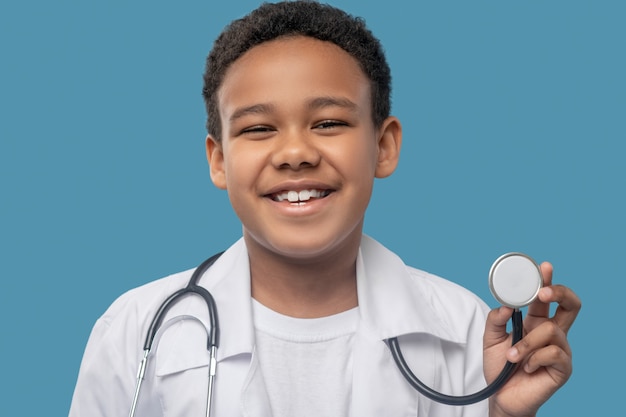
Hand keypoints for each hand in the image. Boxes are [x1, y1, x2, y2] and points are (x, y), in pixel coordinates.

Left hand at [483, 262, 580, 416]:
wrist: (501, 397)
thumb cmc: (500, 367)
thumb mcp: (490, 338)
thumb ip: (496, 319)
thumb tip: (506, 305)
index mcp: (536, 322)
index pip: (547, 297)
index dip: (547, 280)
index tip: (543, 266)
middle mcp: (552, 333)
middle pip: (571, 305)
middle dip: (560, 292)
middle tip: (543, 293)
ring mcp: (560, 349)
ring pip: (551, 330)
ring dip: (527, 342)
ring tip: (513, 356)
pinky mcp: (563, 367)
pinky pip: (553, 353)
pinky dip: (533, 358)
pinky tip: (525, 366)